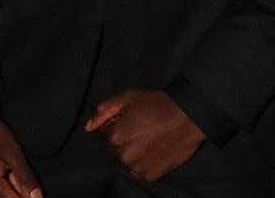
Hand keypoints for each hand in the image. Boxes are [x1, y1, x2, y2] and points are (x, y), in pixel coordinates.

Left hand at [85, 89, 203, 181]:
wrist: (186, 118)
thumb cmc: (156, 104)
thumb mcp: (126, 98)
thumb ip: (103, 111)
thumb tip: (88, 127)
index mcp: (115, 136)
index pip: (104, 132)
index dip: (116, 122)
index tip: (130, 117)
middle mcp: (124, 156)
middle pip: (113, 147)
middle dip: (122, 137)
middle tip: (140, 126)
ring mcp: (138, 168)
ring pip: (125, 160)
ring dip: (131, 151)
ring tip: (147, 137)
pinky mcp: (151, 176)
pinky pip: (138, 170)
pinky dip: (142, 161)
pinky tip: (152, 148)